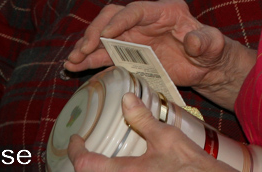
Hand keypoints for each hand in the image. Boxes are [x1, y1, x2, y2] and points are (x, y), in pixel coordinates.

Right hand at [64, 0, 254, 107]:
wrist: (208, 67)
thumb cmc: (213, 51)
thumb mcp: (214, 46)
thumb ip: (207, 41)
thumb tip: (193, 40)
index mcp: (166, 11)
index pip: (137, 10)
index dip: (119, 20)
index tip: (106, 35)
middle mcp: (146, 20)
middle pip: (113, 17)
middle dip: (96, 31)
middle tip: (84, 50)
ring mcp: (135, 36)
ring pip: (104, 35)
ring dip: (86, 46)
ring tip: (72, 61)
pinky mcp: (130, 52)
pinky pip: (105, 53)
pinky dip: (90, 59)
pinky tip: (75, 66)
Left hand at [68, 93, 234, 171]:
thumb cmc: (187, 163)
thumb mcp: (165, 136)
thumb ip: (143, 118)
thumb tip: (126, 97)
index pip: (84, 164)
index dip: (75, 150)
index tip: (75, 138)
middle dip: (81, 162)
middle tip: (82, 146)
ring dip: (95, 168)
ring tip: (97, 154)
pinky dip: (110, 171)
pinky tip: (118, 163)